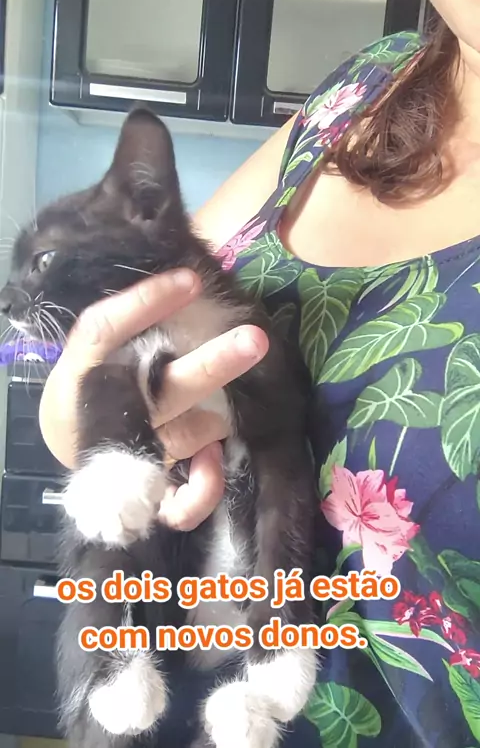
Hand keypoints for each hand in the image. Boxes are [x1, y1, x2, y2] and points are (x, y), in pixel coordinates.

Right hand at [39, 269, 267, 530]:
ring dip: (216, 419)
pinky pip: (180, 502)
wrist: (68, 433)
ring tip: (231, 401)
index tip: (191, 279)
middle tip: (255, 339)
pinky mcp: (148, 485)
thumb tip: (191, 277)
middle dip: (211, 366)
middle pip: (163, 389)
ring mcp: (130, 451)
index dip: (146, 303)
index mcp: (84, 368)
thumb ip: (135, 315)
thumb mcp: (97, 340)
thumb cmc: (95, 372)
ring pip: (182, 438)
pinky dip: (202, 490)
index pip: (106, 331)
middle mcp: (110, 411)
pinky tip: (216, 463)